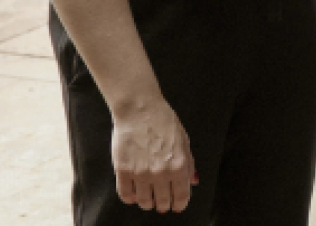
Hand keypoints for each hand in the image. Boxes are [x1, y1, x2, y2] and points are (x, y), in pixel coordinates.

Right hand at [110, 97, 197, 212]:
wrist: (140, 110)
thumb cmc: (164, 122)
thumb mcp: (184, 141)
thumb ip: (189, 163)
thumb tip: (192, 181)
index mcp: (179, 165)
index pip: (181, 196)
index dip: (180, 204)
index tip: (177, 206)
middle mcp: (161, 172)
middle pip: (163, 202)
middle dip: (164, 204)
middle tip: (162, 203)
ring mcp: (141, 173)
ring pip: (144, 202)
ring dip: (148, 203)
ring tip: (148, 199)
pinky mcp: (123, 170)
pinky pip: (126, 194)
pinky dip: (130, 198)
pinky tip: (134, 195)